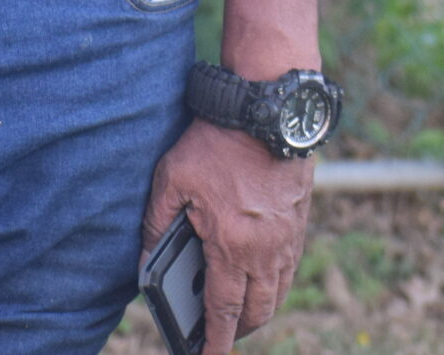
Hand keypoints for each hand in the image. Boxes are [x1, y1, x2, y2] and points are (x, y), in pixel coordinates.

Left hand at [141, 119, 313, 346]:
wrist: (265, 111)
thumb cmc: (215, 144)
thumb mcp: (171, 180)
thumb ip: (155, 224)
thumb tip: (145, 262)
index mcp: (231, 245)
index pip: (223, 310)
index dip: (216, 341)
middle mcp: (265, 251)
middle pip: (257, 310)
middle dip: (239, 330)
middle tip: (221, 336)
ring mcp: (287, 239)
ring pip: (277, 293)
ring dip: (260, 310)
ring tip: (240, 314)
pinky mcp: (298, 223)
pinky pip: (290, 269)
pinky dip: (276, 285)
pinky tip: (262, 278)